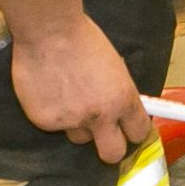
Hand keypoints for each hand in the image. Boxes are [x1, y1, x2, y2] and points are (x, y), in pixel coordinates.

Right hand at [10, 15, 148, 164]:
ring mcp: (71, 121)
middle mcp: (100, 115)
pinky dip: (53, 114)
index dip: (134, 132)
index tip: (129, 129)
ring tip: (69, 98)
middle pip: (113, 154)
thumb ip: (118, 92)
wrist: (50, 31)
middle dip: (111, 148)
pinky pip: (54, 126)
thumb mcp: (114, 67)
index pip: (139, 132)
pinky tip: (50, 91)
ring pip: (79, 137)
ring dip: (78, 125)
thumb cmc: (84, 39)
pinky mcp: (45, 122)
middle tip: (104, 135)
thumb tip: (121, 110)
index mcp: (123, 98)